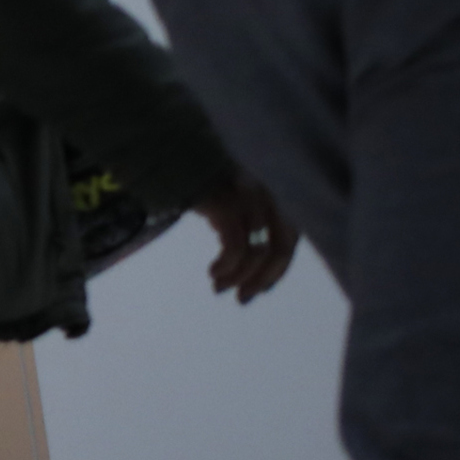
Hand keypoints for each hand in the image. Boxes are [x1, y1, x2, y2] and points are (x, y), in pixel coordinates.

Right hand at [198, 175, 298, 302]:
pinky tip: (212, 273)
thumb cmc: (200, 186)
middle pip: (282, 246)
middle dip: (263, 277)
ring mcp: (248, 197)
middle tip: (242, 299)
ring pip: (258, 251)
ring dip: (239, 276)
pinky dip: (228, 265)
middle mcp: (268, 194)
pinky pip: (237, 245)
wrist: (170, 160)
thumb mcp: (231, 205)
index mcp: (274, 194)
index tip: (260, 290)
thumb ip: (247, 225)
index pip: (290, 238)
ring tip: (217, 288)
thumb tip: (255, 269)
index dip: (277, 268)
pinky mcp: (226, 202)